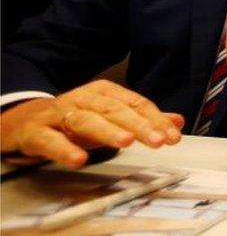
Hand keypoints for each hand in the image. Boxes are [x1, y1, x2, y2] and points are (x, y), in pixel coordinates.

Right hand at [0, 80, 182, 167]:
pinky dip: (65, 149)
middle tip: (157, 140)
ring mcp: (59, 114)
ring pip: (85, 121)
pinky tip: (80, 159)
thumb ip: (143, 119)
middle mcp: (83, 99)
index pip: (136, 104)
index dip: (155, 120)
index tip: (172, 136)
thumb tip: (177, 121)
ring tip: (126, 142)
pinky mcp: (37, 132)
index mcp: (104, 93)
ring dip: (107, 131)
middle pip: (114, 110)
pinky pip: (51, 140)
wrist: (25, 120)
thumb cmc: (74, 119)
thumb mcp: (110, 116)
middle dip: (138, 125)